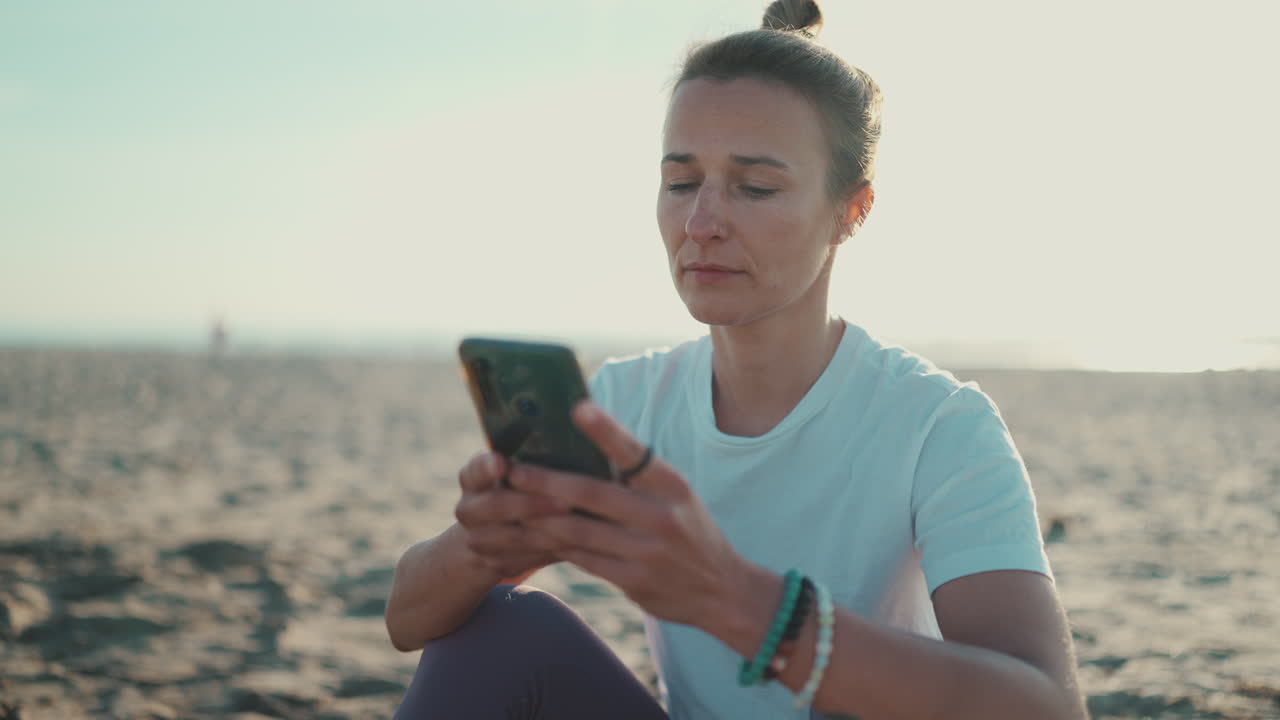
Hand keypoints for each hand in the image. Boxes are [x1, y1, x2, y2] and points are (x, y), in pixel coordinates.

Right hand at [453, 451, 564, 580]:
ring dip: (546, 532)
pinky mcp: (492, 562)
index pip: (475, 469)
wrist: (494, 535)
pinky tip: (573, 545)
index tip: (501, 464)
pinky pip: (521, 560)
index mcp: (473, 477)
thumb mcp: (520, 471)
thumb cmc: (521, 489)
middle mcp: (469, 507)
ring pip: (511, 537)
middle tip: (566, 501)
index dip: (486, 467)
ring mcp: (476, 538)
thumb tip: (581, 437)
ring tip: (577, 525)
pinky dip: (547, 552)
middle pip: (494, 505)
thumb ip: (536, 461)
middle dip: (530, 503)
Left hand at [509, 401, 748, 629]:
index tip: (577, 408)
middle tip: (513, 471)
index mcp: (671, 485)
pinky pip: (584, 559)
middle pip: (591, 493)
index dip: (605, 430)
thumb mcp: (676, 496)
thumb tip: (585, 447)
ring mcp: (648, 552)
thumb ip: (638, 478)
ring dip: (541, 517)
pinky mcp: (635, 582)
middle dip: (546, 482)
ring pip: (579, 530)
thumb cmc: (688, 530)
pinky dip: (558, 546)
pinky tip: (537, 536)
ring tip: (513, 505)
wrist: (723, 590)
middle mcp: (661, 516)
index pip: (633, 452)